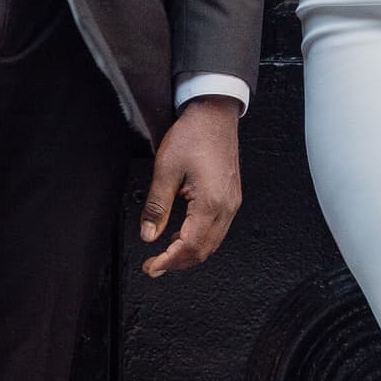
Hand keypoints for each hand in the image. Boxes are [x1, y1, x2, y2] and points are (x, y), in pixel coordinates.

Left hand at [138, 97, 242, 276]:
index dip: (168, 261)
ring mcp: (232, 202)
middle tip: (155, 266)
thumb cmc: (194, 134)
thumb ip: (157, 206)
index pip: (190, 246)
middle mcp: (227, 206)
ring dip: (189, 253)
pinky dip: (199, 240)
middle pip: (204, 250)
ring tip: (166, 255)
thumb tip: (149, 234)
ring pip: (213, 243)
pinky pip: (217, 229)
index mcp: (211, 202)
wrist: (215, 113)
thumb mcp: (166, 169)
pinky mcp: (231, 197)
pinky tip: (183, 236)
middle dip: (178, 263)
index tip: (151, 267)